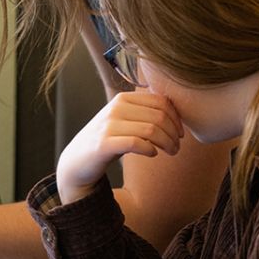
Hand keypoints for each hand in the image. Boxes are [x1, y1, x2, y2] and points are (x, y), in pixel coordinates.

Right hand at [57, 91, 182, 203]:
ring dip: (167, 143)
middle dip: (174, 133)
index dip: (176, 118)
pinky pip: (136, 143)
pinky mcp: (104, 144)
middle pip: (159, 116)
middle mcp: (115, 108)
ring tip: (171, 152)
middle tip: (177, 146)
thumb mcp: (124, 120)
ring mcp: (108, 125)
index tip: (180, 133)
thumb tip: (177, 113)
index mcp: (123, 99)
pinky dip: (150, 150)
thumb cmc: (107, 140)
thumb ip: (143, 113)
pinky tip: (153, 154)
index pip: (161, 101)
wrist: (78, 159)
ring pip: (151, 130)